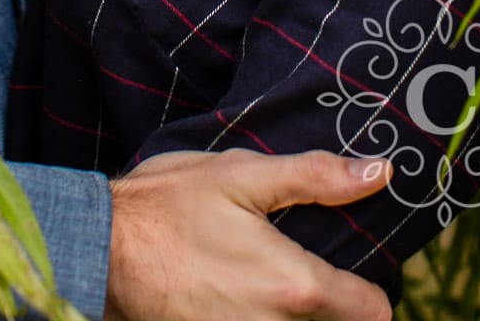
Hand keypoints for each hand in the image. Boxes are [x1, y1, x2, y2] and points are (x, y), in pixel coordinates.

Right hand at [104, 148, 392, 320]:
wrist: (101, 251)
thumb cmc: (169, 207)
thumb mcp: (242, 176)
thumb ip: (317, 178)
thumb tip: (379, 172)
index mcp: (296, 286)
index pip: (374, 313)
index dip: (371, 288)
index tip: (353, 266)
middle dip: (332, 304)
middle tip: (305, 265)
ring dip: (295, 316)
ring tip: (265, 277)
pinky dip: (259, 320)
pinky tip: (237, 293)